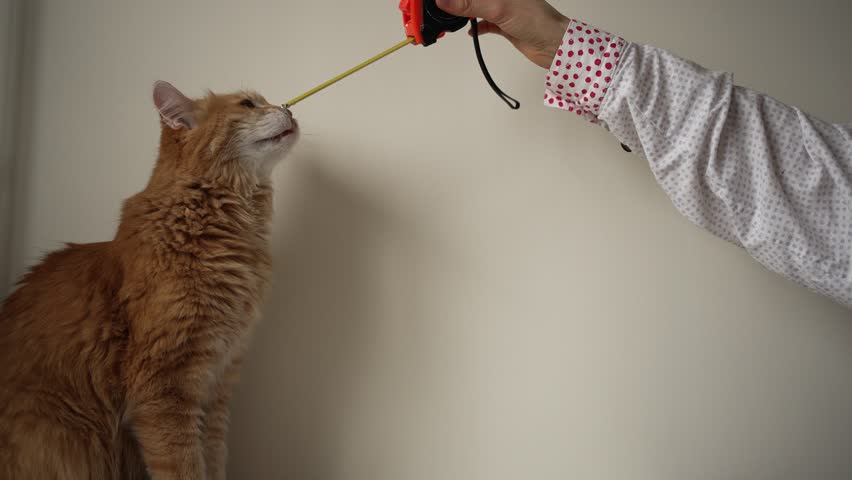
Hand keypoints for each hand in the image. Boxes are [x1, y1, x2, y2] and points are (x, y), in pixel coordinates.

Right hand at [436, 0, 570, 68]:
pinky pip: (483, 22)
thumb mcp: (498, 8)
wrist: (553, 45)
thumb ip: (469, 3)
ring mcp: (502, 7)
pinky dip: (475, 27)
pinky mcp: (503, 23)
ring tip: (448, 21)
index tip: (436, 2)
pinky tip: (470, 32)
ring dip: (463, 14)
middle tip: (438, 10)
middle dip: (455, 3)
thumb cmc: (535, 20)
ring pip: (475, 7)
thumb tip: (442, 1)